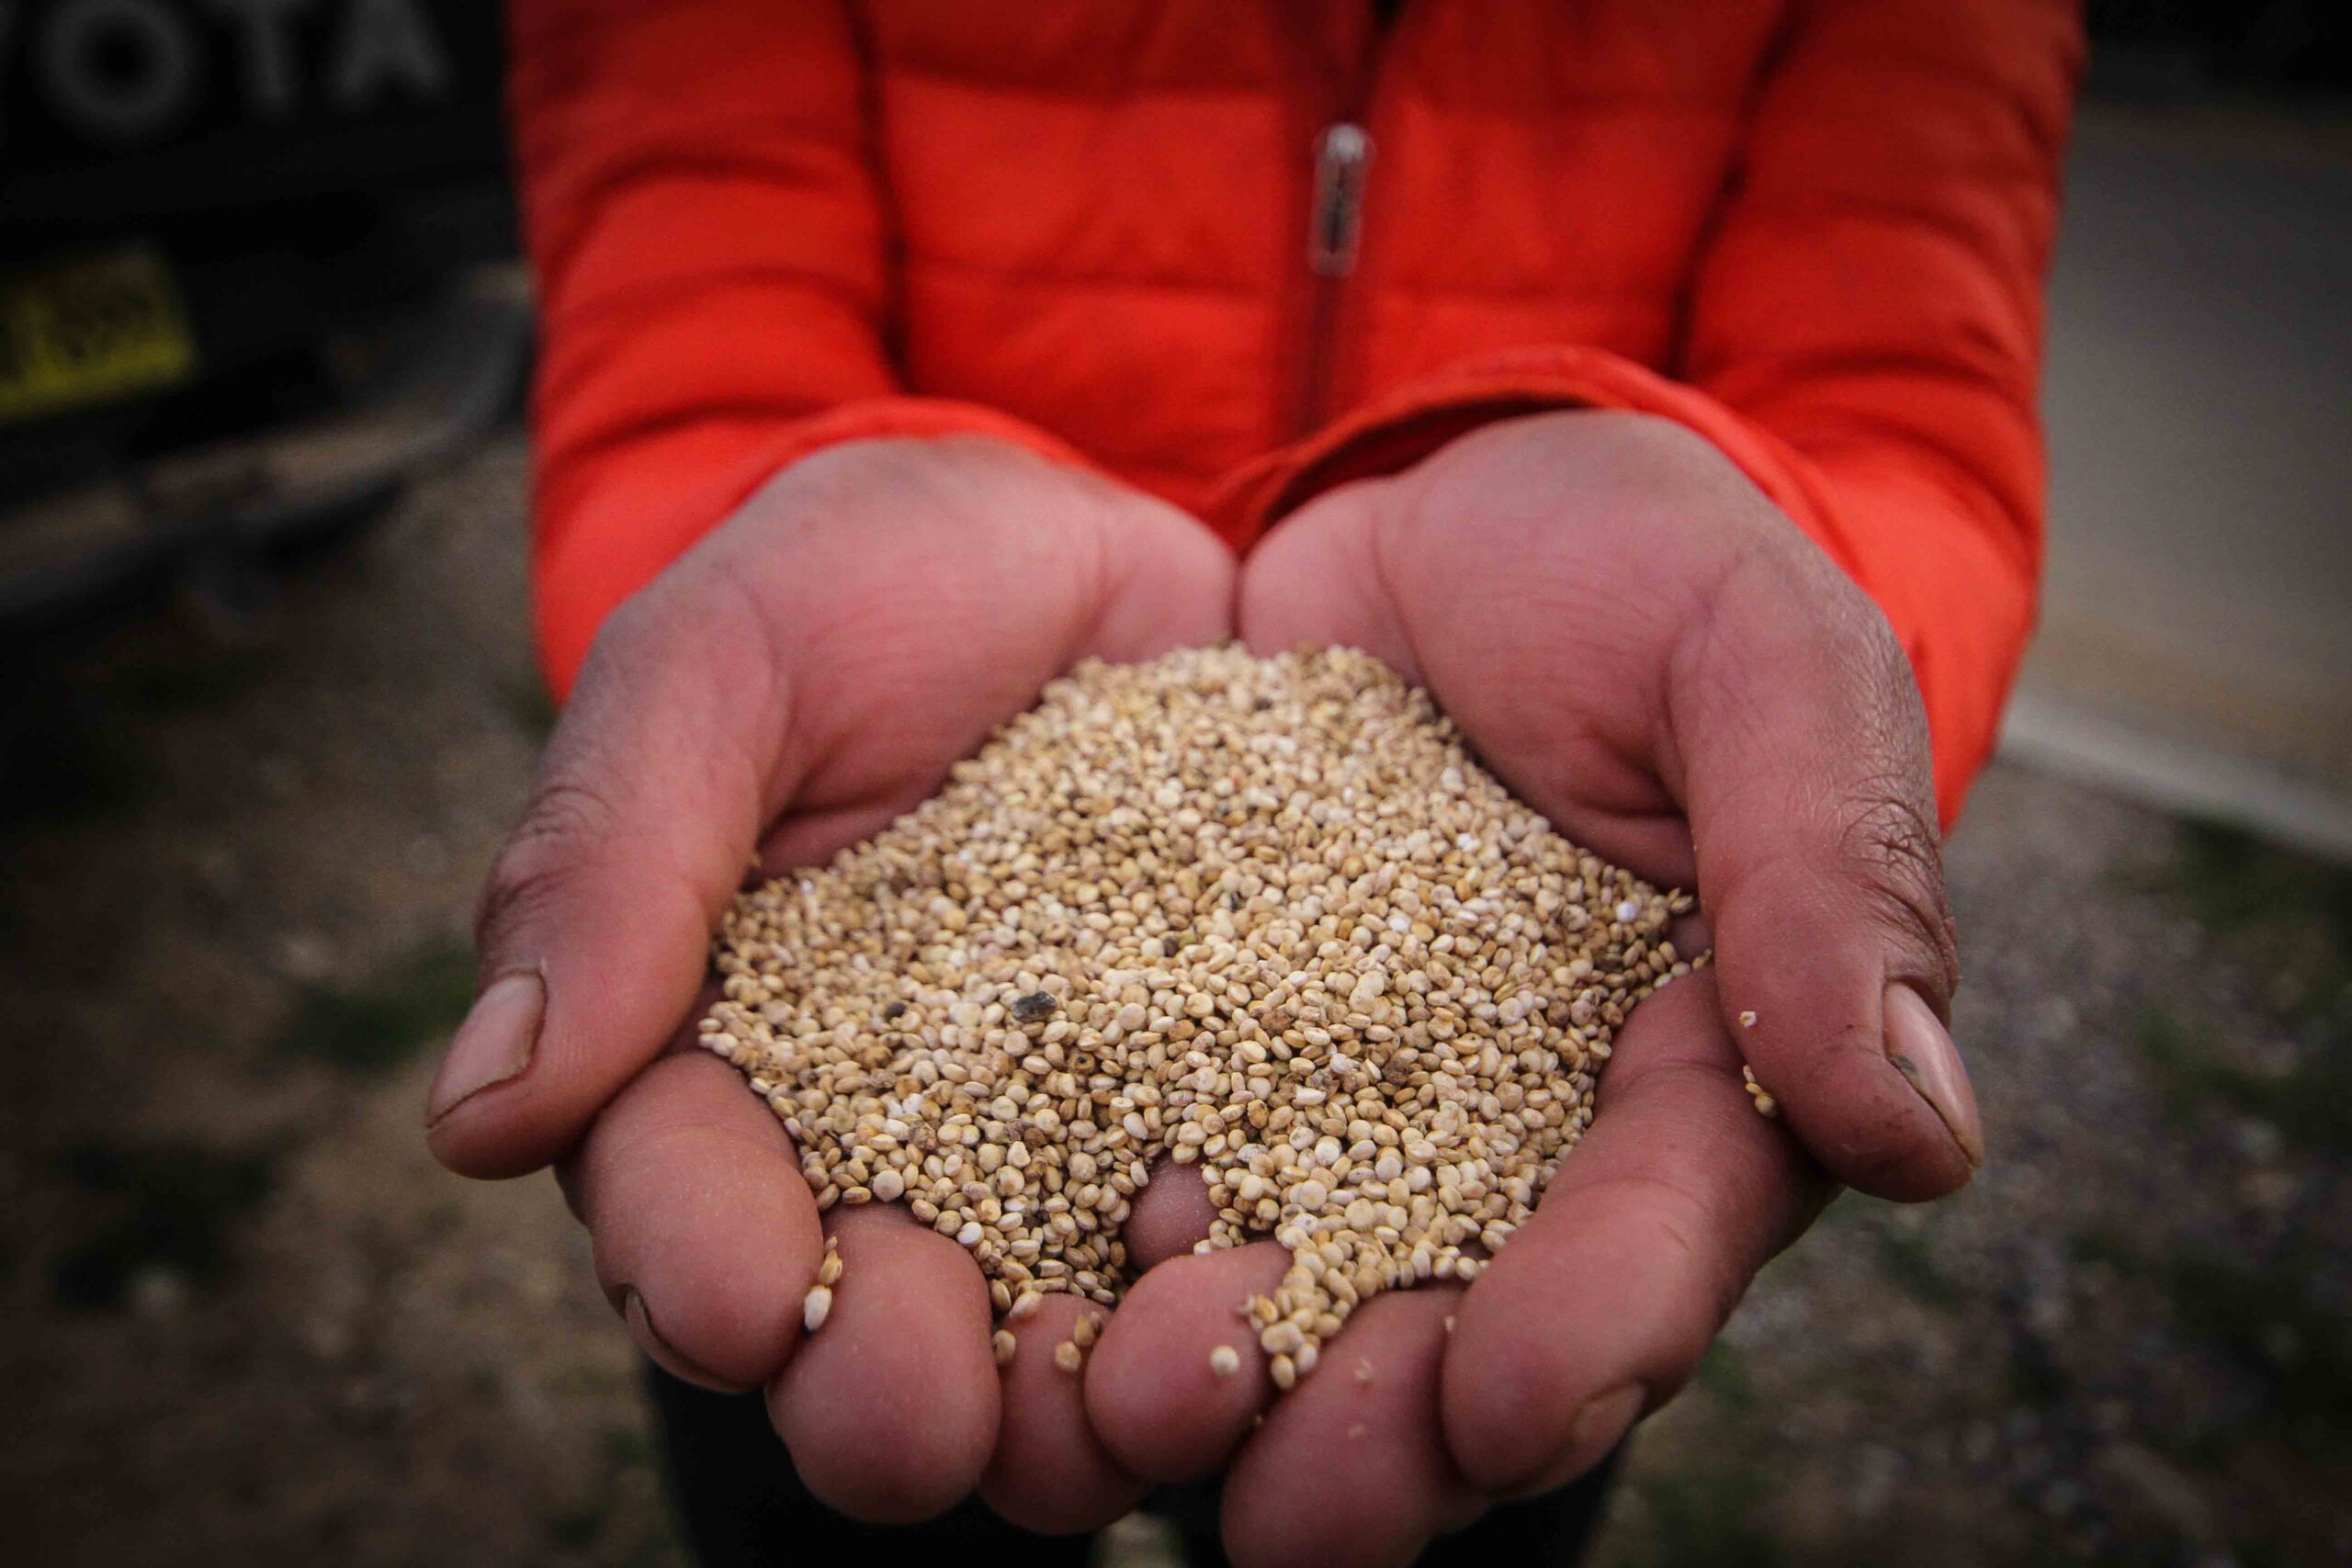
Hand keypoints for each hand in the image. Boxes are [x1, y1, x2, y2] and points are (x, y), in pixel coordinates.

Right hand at [424, 436, 1234, 1528]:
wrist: (1074, 535)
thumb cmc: (854, 584)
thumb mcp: (718, 666)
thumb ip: (606, 862)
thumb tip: (475, 1115)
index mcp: (718, 1059)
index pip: (679, 1202)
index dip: (700, 1268)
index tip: (744, 1305)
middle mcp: (884, 1141)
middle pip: (866, 1320)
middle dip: (883, 1393)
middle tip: (920, 1422)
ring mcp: (1062, 1138)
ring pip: (1051, 1324)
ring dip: (1079, 1401)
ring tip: (1141, 1391)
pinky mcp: (1215, 1100)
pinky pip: (1229, 1223)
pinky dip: (1250, 1284)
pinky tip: (1283, 1297)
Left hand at [1078, 411, 1977, 1563]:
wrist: (1442, 500)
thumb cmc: (1639, 569)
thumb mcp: (1758, 657)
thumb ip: (1828, 867)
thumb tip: (1925, 1135)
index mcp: (1693, 1063)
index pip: (1663, 1226)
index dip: (1596, 1323)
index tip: (1509, 1395)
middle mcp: (1517, 1121)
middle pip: (1468, 1308)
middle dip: (1388, 1426)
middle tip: (1291, 1520)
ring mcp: (1347, 1090)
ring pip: (1298, 1271)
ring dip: (1228, 1380)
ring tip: (1136, 1437)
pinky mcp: (1203, 1032)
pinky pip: (1145, 1144)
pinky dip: (1093, 1229)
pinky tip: (1029, 1303)